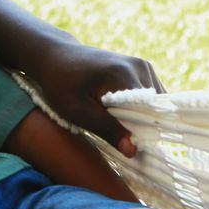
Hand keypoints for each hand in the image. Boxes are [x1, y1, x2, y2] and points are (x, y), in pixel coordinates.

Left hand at [29, 42, 164, 156]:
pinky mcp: (141, 68)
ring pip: (153, 102)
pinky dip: (138, 106)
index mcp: (123, 75)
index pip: (149, 111)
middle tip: (116, 133)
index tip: (129, 146)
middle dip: (139, 124)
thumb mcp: (76, 110)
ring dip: (138, 115)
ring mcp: (142, 65)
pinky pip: (149, 95)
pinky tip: (117, 109)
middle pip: (153, 107)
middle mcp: (139, 67)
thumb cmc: (60, 85)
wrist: (55, 57)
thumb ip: (106, 129)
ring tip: (111, 118)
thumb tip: (133, 151)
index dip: (142, 131)